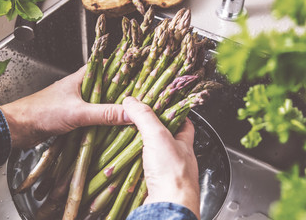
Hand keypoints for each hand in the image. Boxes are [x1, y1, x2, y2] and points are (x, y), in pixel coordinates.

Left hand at [0, 65, 130, 148]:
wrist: (19, 128)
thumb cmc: (43, 112)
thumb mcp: (78, 112)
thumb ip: (104, 113)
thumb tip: (130, 114)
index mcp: (82, 77)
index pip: (107, 66)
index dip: (123, 69)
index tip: (140, 75)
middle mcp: (81, 87)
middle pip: (107, 86)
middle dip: (122, 93)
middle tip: (139, 100)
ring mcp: (77, 102)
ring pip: (101, 102)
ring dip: (112, 109)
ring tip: (130, 115)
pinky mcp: (74, 116)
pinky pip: (94, 116)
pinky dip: (103, 121)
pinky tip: (112, 128)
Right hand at [122, 97, 199, 218]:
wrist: (168, 208)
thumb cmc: (172, 174)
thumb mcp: (158, 136)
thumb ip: (145, 117)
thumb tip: (131, 101)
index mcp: (185, 144)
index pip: (184, 123)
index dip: (173, 113)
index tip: (160, 106)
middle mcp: (178, 159)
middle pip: (165, 140)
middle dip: (150, 132)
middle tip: (134, 124)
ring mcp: (166, 174)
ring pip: (152, 157)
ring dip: (139, 150)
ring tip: (124, 141)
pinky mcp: (154, 186)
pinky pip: (142, 172)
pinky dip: (133, 167)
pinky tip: (124, 164)